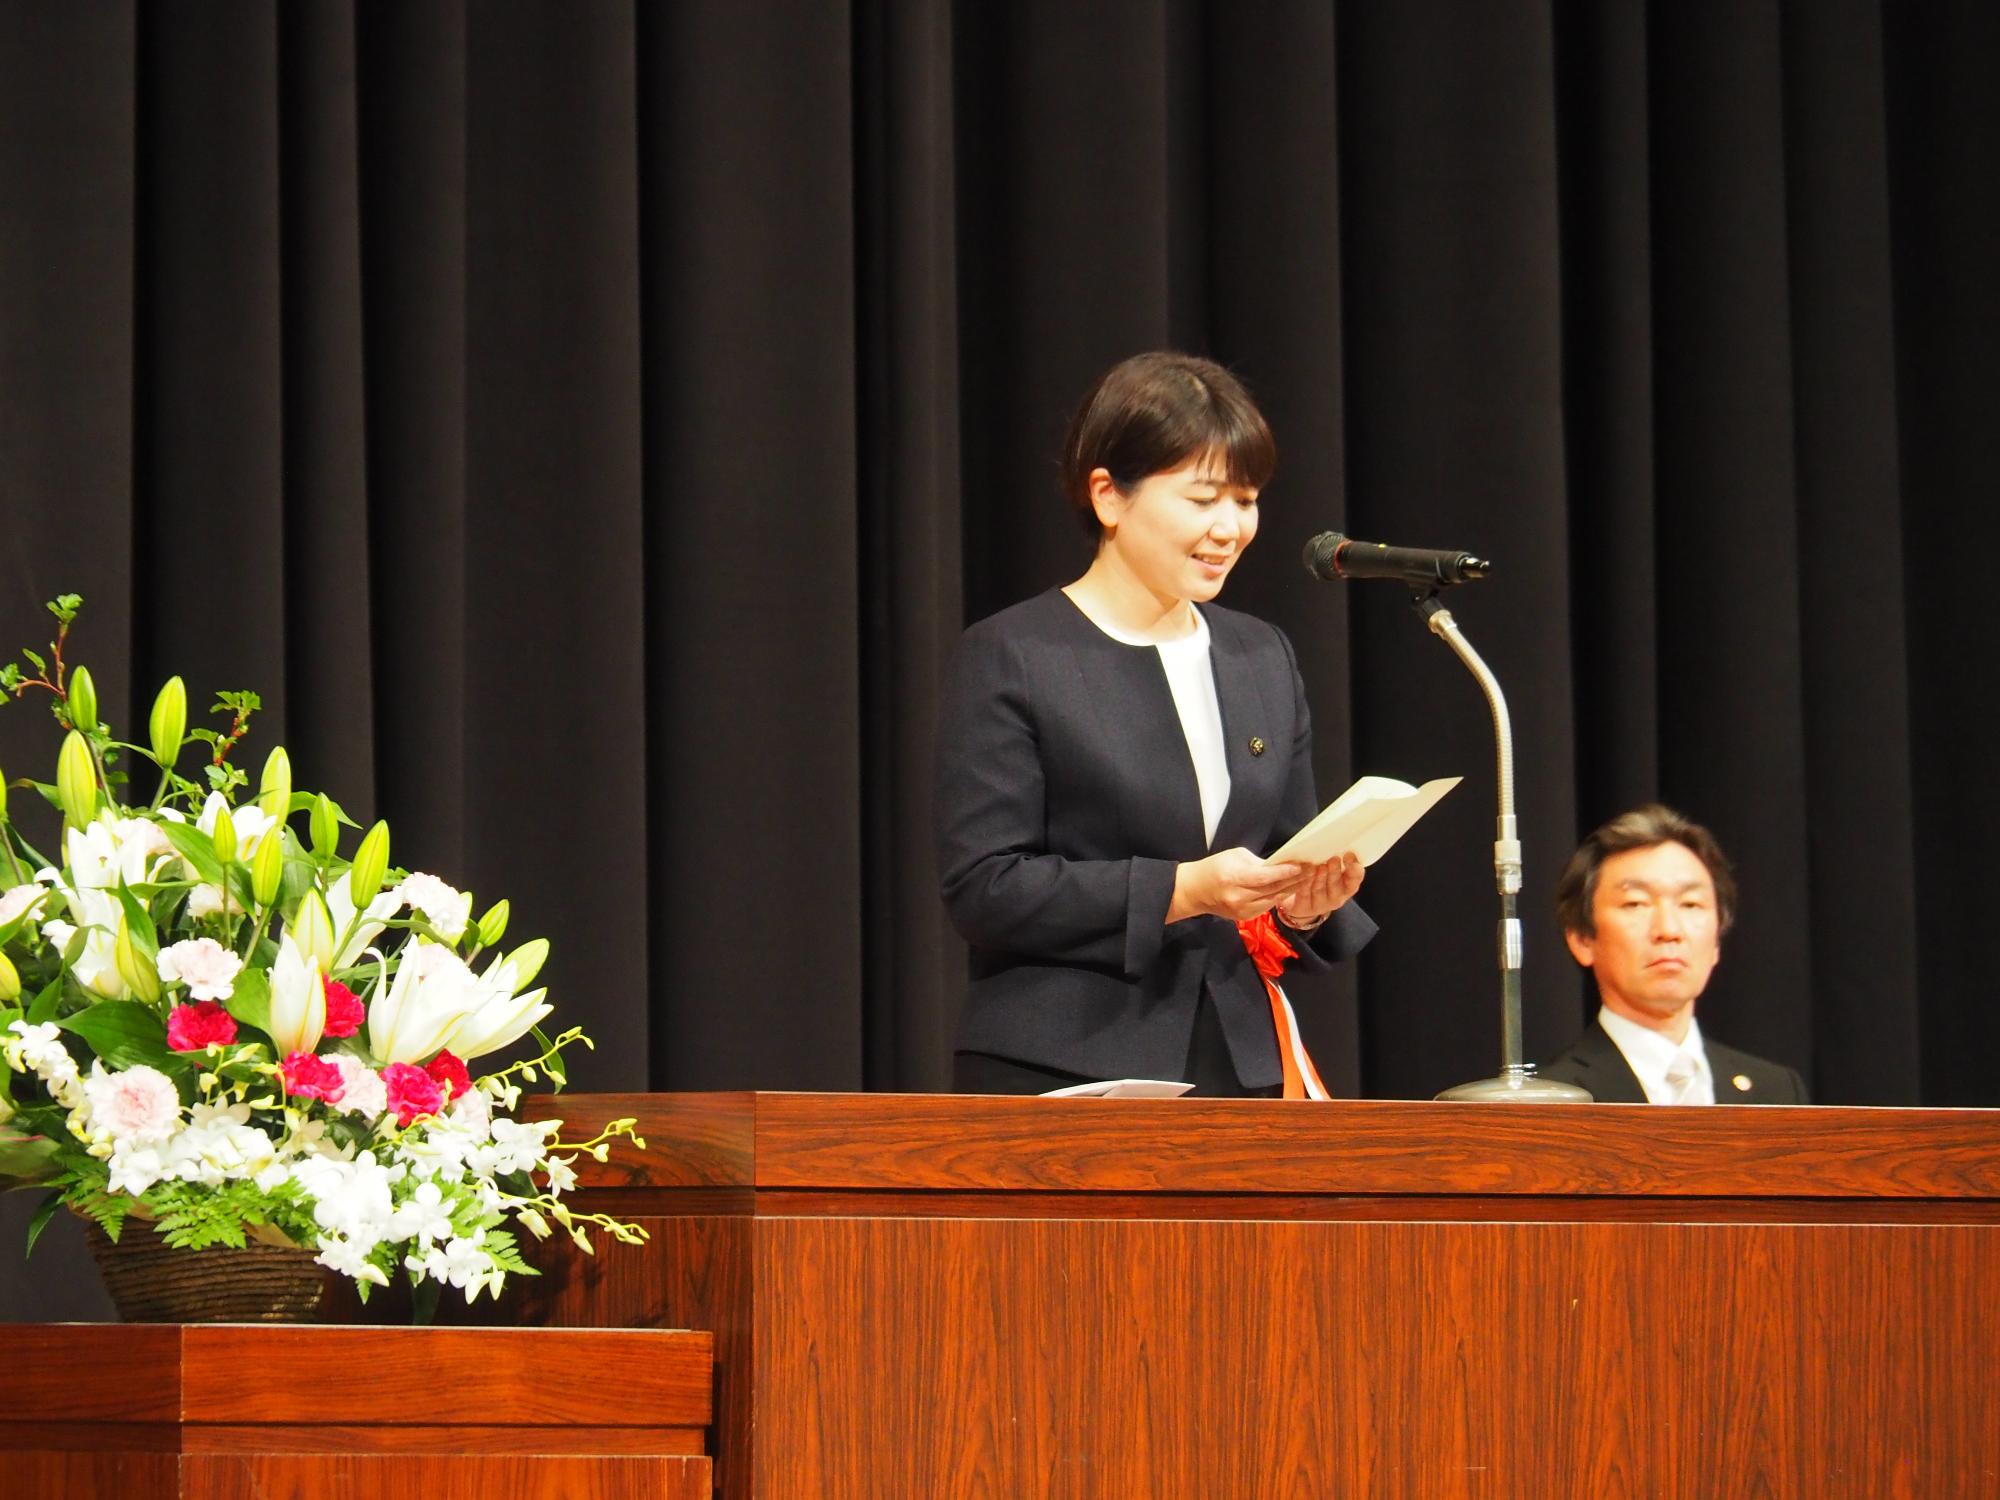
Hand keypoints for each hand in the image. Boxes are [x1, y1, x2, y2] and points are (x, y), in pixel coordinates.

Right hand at [1168, 847, 1307, 923]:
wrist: (1196, 891)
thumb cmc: (1215, 867)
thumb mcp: (1235, 856)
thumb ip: (1259, 863)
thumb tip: (1281, 865)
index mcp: (1234, 877)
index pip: (1265, 877)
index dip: (1286, 872)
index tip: (1303, 866)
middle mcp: (1239, 897)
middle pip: (1273, 889)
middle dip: (1295, 880)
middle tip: (1313, 870)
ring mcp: (1242, 910)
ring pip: (1274, 899)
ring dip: (1292, 889)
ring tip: (1308, 879)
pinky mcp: (1245, 917)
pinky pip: (1268, 905)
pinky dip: (1280, 896)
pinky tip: (1292, 888)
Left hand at [1274, 852, 1364, 928]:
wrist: (1297, 899)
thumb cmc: (1315, 875)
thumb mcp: (1326, 865)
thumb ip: (1330, 856)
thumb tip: (1330, 840)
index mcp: (1346, 884)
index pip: (1355, 878)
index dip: (1354, 869)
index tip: (1349, 855)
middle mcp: (1337, 895)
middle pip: (1337, 885)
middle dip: (1336, 872)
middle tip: (1333, 859)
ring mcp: (1322, 903)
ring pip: (1321, 889)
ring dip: (1321, 878)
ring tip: (1319, 867)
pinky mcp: (1306, 907)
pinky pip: (1306, 894)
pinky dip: (1306, 884)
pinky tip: (1305, 875)